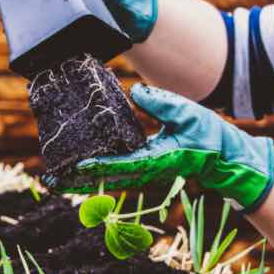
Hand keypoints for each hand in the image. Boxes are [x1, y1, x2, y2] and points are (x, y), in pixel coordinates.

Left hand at [54, 84, 273, 211]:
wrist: (224, 158)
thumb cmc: (208, 136)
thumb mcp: (186, 113)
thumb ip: (161, 103)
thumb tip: (135, 93)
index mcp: (155, 160)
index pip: (119, 164)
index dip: (96, 165)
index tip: (74, 166)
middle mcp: (146, 170)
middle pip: (105, 177)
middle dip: (78, 179)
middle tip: (49, 180)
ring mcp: (144, 172)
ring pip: (106, 178)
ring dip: (81, 179)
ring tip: (56, 178)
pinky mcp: (144, 168)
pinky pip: (114, 172)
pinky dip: (94, 172)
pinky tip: (78, 169)